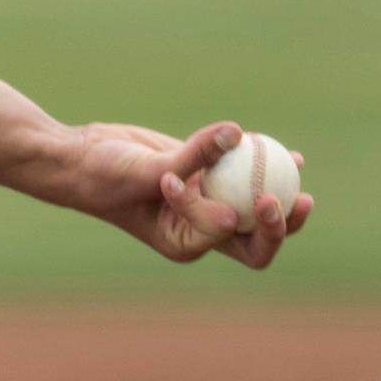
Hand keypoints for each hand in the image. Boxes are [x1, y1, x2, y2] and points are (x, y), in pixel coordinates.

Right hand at [70, 121, 312, 267]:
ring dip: (280, 190)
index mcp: (186, 241)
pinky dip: (259, 159)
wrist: (80, 157)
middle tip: (300, 200)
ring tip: (297, 164)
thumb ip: (191, 159)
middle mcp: (199, 226)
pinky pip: (238, 170)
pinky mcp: (201, 172)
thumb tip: (238, 138)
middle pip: (255, 237)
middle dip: (283, 224)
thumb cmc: (103, 175)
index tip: (239, 197)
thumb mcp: (147, 172)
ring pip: (253, 203)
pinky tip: (279, 147)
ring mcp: (203, 199)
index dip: (246, 220)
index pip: (231, 238)